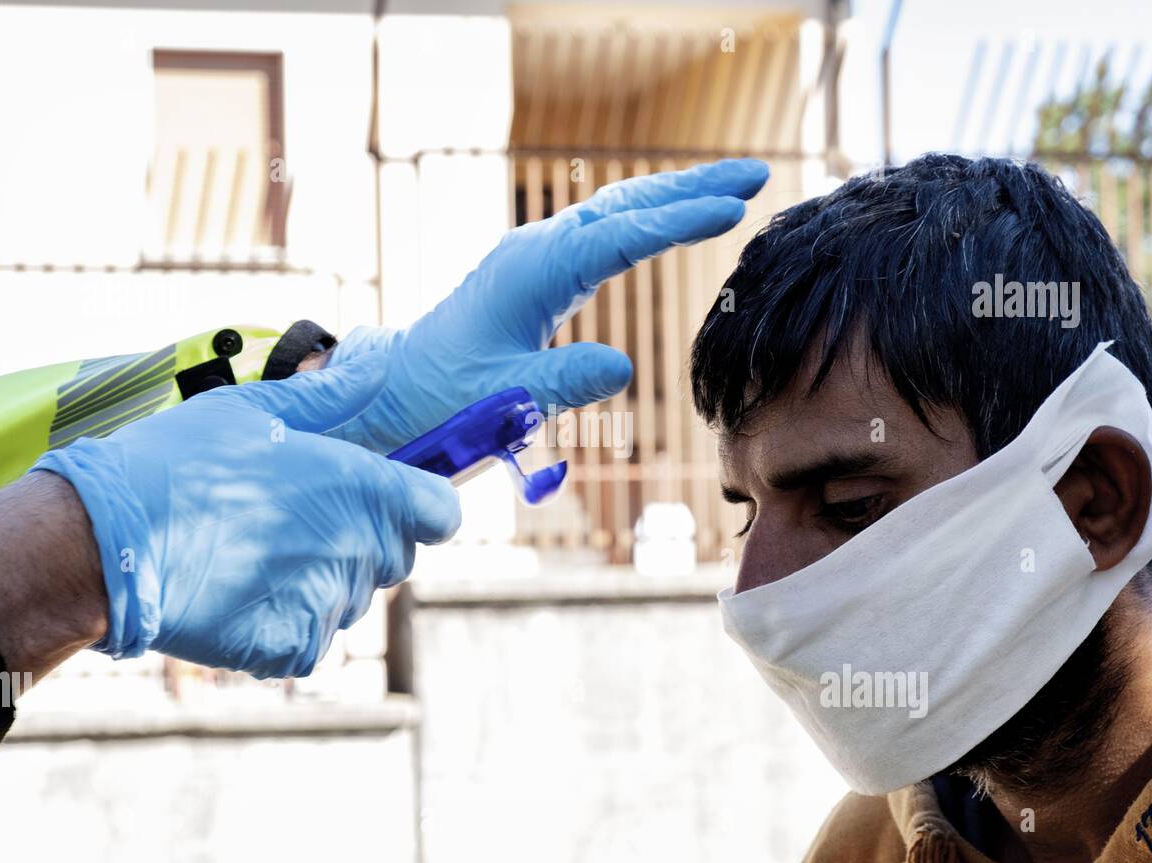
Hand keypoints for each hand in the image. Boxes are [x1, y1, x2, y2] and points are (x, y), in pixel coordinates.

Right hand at [30, 353, 459, 678]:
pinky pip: (314, 636)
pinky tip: (240, 590)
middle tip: (296, 517)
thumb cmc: (179, 463)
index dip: (423, 504)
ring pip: (352, 596)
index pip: (442, 512)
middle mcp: (359, 549)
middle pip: (395, 554)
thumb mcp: (257, 409)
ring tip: (254, 551)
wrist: (105, 544)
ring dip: (323, 578)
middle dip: (362, 537)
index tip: (392, 497)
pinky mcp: (294, 648)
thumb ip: (333, 392)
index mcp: (363, 488)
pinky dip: (288, 619)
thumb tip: (379, 358)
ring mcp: (329, 604)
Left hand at [326, 158, 769, 452]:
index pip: (621, 236)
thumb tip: (623, 368)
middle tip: (756, 173)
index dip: (680, 220)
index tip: (733, 207)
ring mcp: (535, 257)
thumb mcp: (502, 400)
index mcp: (531, 272)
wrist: (395, 391)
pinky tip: (665, 221)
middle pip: (625, 204)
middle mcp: (536, 251)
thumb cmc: (442, 399)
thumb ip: (561, 382)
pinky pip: (601, 233)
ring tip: (729, 189)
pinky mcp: (536, 272)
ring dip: (671, 196)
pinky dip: (643, 219)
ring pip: (614, 211)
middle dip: (691, 186)